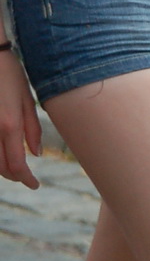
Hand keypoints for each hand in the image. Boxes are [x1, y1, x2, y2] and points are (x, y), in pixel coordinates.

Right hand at [0, 50, 41, 189]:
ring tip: (17, 167)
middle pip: (0, 167)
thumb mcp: (27, 101)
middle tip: (27, 178)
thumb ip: (31, 129)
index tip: (35, 185)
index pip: (16, 165)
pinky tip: (4, 152)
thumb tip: (35, 154)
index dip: (26, 179)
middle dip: (14, 176)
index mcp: (9, 125)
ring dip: (2, 168)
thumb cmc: (11, 76)